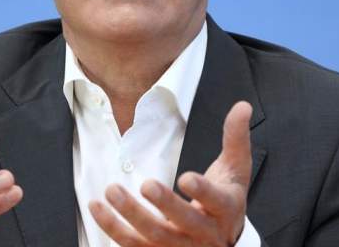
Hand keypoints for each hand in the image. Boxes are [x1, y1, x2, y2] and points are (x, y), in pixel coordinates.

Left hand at [89, 101, 252, 246]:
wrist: (221, 241)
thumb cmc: (225, 200)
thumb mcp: (236, 170)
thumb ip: (236, 138)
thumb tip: (242, 105)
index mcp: (226, 209)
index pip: (217, 201)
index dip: (203, 191)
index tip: (186, 177)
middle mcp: (204, 234)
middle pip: (183, 222)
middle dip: (164, 204)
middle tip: (145, 183)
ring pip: (153, 237)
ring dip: (130, 215)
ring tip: (111, 191)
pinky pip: (132, 245)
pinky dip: (112, 228)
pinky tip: (96, 207)